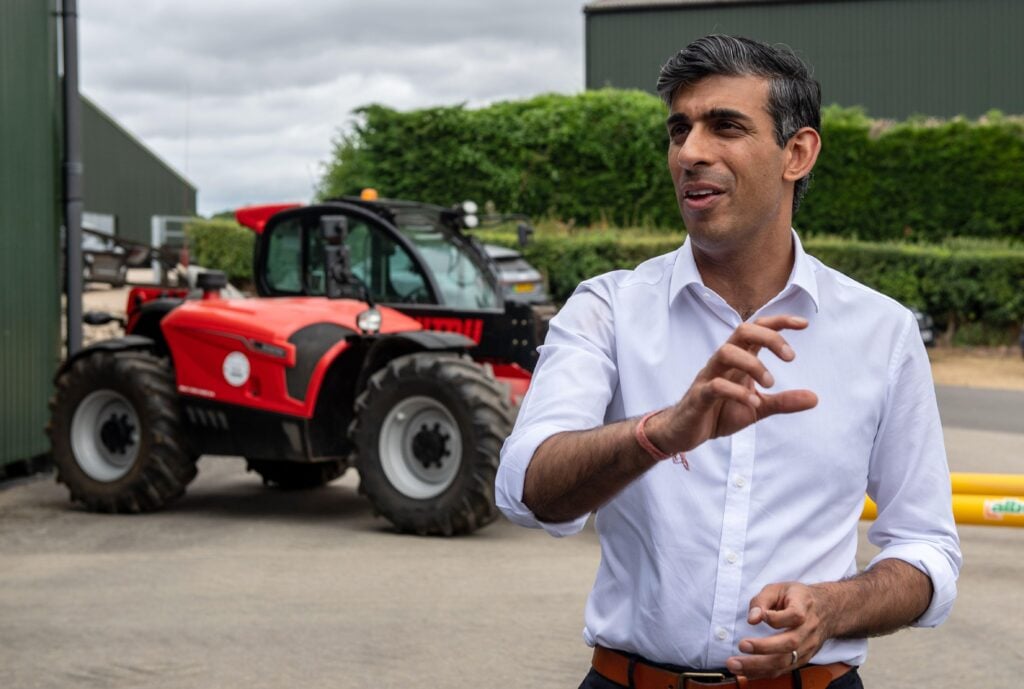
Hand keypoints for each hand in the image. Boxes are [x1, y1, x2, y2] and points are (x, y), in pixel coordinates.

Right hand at [651, 315, 817, 453]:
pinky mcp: (699, 397)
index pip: (757, 329)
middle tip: (791, 358)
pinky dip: (737, 393)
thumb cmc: (719, 413)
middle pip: (742, 331)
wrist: (685, 432)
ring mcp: (708, 377)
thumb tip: (815, 399)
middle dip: (769, 338)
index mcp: (738, 359)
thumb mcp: (758, 408)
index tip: (804, 324)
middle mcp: (722, 362)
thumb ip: (783, 401)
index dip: (779, 322)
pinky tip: (753, 404)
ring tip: (770, 384)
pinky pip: (715, 386)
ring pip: (726, 352)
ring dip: (753, 364)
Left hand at [726, 582, 835, 678]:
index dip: (775, 618)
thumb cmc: (797, 598)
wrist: (826, 610)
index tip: (755, 617)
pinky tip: (745, 672)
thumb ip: (763, 600)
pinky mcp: (803, 659)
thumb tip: (752, 618)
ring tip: (735, 665)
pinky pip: (784, 670)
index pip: (795, 615)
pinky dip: (764, 673)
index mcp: (804, 607)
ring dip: (759, 666)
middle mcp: (808, 629)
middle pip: (790, 643)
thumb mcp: (779, 589)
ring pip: (786, 661)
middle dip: (763, 648)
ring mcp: (808, 647)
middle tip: (741, 645)